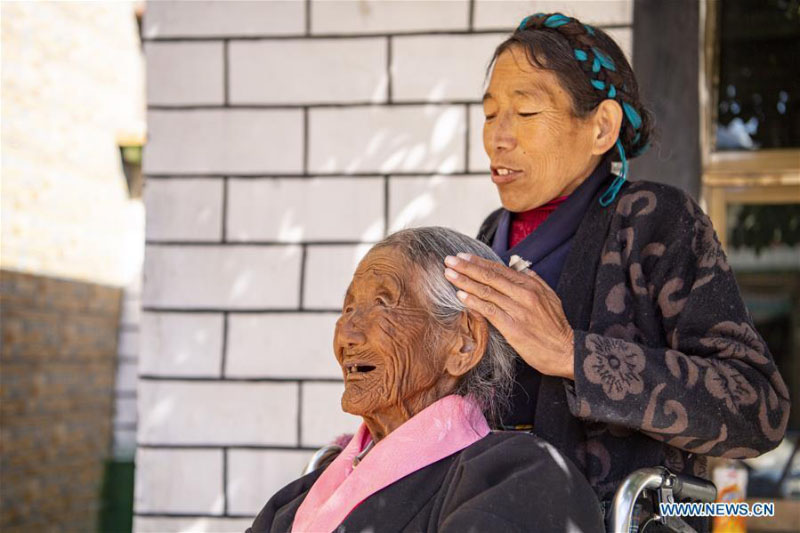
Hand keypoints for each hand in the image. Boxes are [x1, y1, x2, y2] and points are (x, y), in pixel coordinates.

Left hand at [444, 253, 574, 379]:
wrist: (567, 351)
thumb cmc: (556, 327)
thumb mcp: (551, 297)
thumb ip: (536, 281)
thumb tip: (524, 268)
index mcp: (531, 285)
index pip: (499, 269)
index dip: (478, 262)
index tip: (462, 256)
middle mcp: (523, 294)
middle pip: (489, 276)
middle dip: (466, 267)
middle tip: (448, 260)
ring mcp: (517, 310)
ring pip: (486, 291)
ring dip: (464, 282)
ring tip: (448, 274)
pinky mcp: (513, 327)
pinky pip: (489, 311)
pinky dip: (474, 301)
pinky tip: (460, 295)